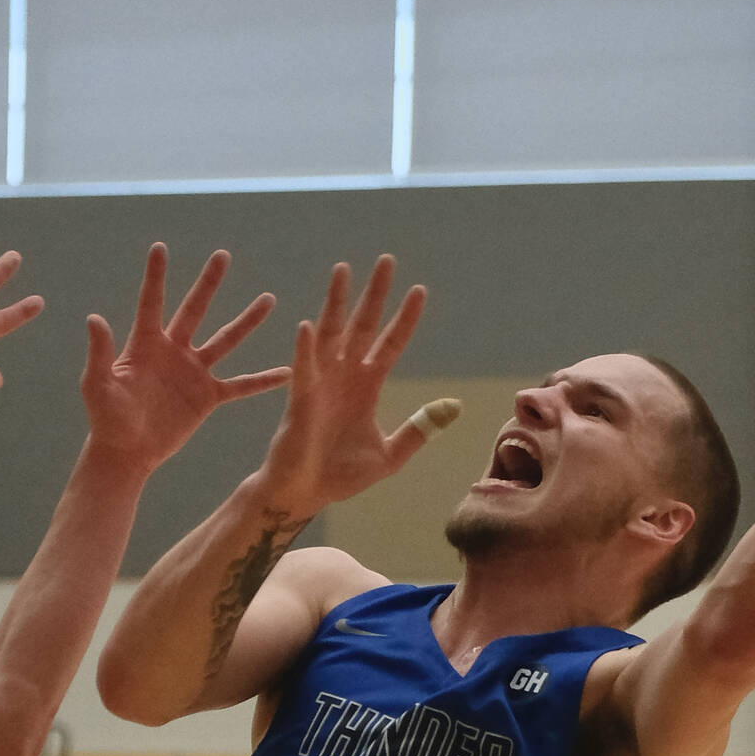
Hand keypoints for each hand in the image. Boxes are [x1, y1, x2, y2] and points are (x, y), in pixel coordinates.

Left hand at [80, 245, 285, 472]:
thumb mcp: (97, 384)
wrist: (126, 452)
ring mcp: (193, 372)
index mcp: (146, 344)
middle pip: (195, 309)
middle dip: (209, 283)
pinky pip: (240, 385)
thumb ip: (100, 352)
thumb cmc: (107, 419)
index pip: (152, 302)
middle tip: (222, 255)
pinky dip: (262, 380)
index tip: (159, 247)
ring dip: (247, 321)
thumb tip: (94, 318)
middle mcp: (174, 351)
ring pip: (225, 340)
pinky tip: (286, 371)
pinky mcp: (207, 398)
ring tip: (269, 300)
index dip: (156, 276)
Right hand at [257, 256, 439, 516]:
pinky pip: (303, 369)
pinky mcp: (301, 400)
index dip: (405, 318)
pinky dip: (305, 348)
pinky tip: (309, 326)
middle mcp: (345, 377)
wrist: (305, 495)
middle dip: (375, 294)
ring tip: (343, 270)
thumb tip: (454, 406)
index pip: (391, 343)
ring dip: (336, 303)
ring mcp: (321, 384)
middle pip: (363, 326)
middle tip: (386, 260)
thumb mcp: (389, 455)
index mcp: (367, 386)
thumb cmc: (340, 476)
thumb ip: (419, 429)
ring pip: (331, 334)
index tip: (419, 290)